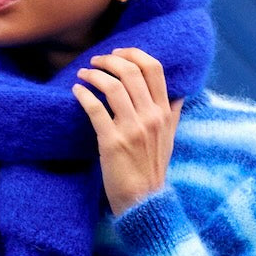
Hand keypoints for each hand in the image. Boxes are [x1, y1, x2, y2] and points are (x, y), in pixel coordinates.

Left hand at [71, 47, 183, 215]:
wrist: (143, 201)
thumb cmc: (152, 170)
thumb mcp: (169, 140)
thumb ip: (172, 115)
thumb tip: (178, 95)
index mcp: (164, 113)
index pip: (154, 69)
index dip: (134, 54)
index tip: (118, 53)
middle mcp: (151, 117)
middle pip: (131, 72)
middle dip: (110, 60)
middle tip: (96, 61)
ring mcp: (132, 129)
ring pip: (113, 87)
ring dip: (95, 74)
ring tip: (84, 74)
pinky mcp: (112, 142)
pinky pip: (95, 109)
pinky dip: (83, 95)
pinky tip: (76, 91)